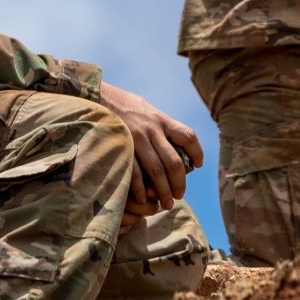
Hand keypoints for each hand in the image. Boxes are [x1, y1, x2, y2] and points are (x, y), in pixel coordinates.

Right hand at [95, 82, 203, 213]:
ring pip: (157, 171)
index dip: (197, 152)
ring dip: (163, 191)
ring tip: (166, 204)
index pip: (188, 137)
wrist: (100, 95)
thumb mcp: (149, 110)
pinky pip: (134, 172)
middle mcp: (153, 129)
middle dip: (179, 183)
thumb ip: (161, 127)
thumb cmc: (126, 106)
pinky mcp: (122, 146)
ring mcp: (137, 138)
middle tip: (179, 196)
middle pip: (174, 162)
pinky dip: (141, 188)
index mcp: (162, 120)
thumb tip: (176, 145)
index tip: (199, 165)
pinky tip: (144, 198)